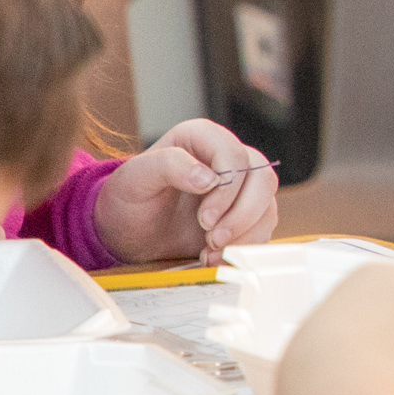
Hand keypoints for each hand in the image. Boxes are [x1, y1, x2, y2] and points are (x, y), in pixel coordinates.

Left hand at [96, 120, 281, 263]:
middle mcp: (227, 159)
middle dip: (241, 215)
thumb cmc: (127, 201)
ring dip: (244, 235)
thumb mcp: (135, 179)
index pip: (235, 155)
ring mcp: (239, 188)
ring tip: (209, 251)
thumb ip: (168, 166)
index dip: (228, 188)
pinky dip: (243, 247)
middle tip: (212, 239)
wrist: (127, 233)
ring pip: (267, 206)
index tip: (205, 218)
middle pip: (262, 180)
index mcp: (202, 139)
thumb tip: (209, 178)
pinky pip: (262, 228)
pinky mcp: (244, 214)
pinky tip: (214, 255)